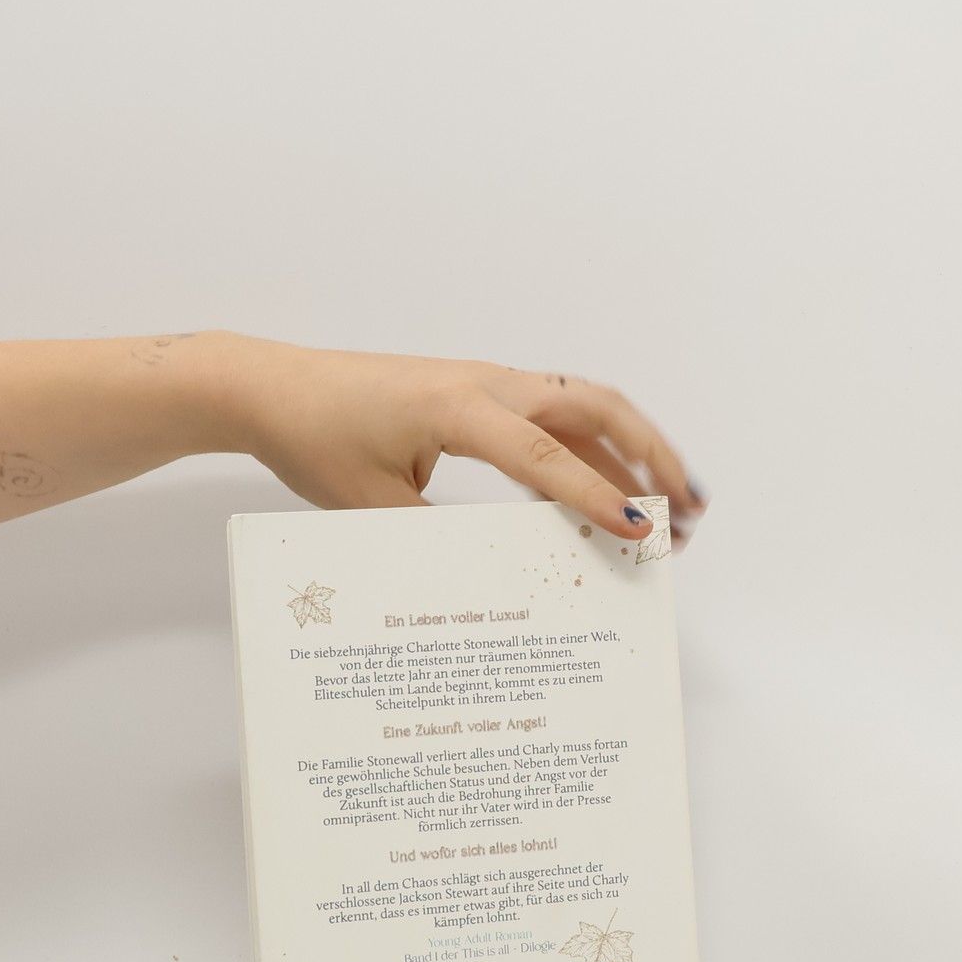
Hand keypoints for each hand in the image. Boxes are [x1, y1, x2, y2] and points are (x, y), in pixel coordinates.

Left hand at [215, 333, 707, 542]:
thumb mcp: (371, 508)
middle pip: (595, 407)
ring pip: (584, 408)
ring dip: (632, 451)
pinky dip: (593, 451)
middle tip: (690, 508)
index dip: (598, 497)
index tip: (641, 529)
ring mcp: (488, 383)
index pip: (546, 456)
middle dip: (651, 456)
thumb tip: (506, 578)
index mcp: (456, 407)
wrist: (271, 388)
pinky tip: (609, 494)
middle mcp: (485, 384)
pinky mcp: (481, 394)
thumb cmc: (314, 438)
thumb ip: (443, 541)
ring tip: (670, 505)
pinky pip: (554, 418)